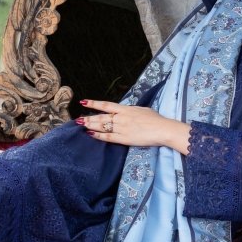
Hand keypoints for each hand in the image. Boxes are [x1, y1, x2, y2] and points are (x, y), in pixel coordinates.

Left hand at [77, 100, 191, 153]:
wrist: (162, 129)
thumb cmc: (155, 119)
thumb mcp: (141, 110)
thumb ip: (130, 111)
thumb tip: (124, 111)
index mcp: (125, 109)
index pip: (106, 105)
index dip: (94, 103)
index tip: (83, 102)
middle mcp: (121, 117)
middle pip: (101, 117)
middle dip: (89, 118)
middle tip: (78, 119)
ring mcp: (122, 128)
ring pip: (102, 126)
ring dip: (91, 125)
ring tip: (81, 125)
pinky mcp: (124, 138)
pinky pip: (108, 137)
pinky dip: (99, 136)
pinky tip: (91, 134)